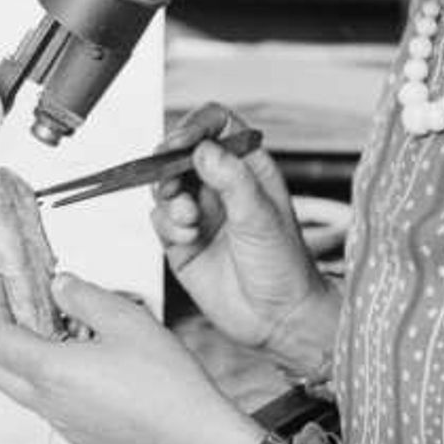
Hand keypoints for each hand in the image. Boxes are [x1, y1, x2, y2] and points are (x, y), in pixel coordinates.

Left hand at [0, 273, 265, 443]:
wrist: (195, 439)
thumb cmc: (167, 383)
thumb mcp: (127, 322)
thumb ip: (84, 298)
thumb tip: (58, 286)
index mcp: (52, 372)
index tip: (2, 286)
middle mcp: (50, 403)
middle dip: (4, 334)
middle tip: (27, 309)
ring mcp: (64, 426)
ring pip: (24, 390)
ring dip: (30, 359)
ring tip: (67, 334)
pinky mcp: (82, 438)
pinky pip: (52, 407)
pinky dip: (54, 382)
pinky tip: (91, 366)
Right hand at [150, 103, 337, 373]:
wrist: (277, 319)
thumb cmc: (285, 266)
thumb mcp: (262, 217)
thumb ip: (233, 180)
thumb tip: (202, 148)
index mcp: (248, 168)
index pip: (216, 125)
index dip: (194, 126)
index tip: (180, 143)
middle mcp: (221, 185)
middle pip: (179, 152)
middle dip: (169, 166)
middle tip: (170, 184)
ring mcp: (200, 211)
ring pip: (163, 185)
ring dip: (168, 198)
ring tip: (188, 220)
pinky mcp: (181, 239)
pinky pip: (159, 218)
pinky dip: (166, 224)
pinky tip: (187, 237)